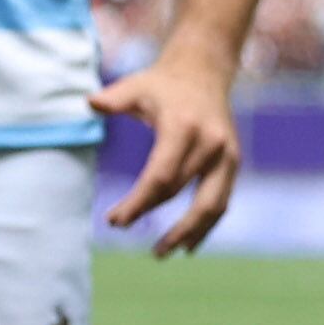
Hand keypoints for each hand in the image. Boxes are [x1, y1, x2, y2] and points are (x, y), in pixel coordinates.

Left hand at [91, 48, 240, 255]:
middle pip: (179, 192)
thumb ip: (114, 97)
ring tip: (161, 253)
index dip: (138, 203)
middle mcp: (210, 143)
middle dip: (148, 212)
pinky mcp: (233, 163)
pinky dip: (206, 227)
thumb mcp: (137, 85)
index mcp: (184, 127)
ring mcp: (227, 155)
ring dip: (187, 234)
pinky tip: (187, 246)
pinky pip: (221, 202)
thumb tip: (90, 103)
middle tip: (120, 227)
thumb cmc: (163, 84)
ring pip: (211, 206)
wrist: (205, 72)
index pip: (161, 177)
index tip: (115, 219)